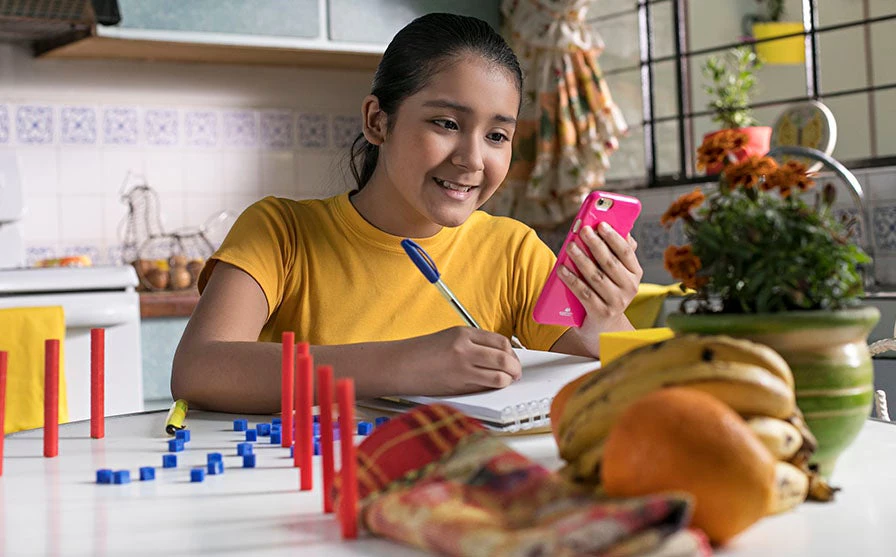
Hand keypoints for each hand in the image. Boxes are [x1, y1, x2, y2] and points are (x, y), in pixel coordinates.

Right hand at [398, 327, 521, 395]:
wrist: (399, 365)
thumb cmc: (420, 354)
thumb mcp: (448, 339)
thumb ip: (471, 345)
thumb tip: (496, 357)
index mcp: (463, 333)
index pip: (500, 341)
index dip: (511, 352)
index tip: (513, 358)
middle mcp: (465, 347)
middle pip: (504, 356)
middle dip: (515, 366)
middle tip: (516, 372)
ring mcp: (463, 365)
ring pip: (500, 373)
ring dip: (508, 378)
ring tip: (508, 381)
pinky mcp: (459, 383)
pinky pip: (488, 384)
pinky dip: (496, 386)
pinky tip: (494, 386)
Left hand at [557, 222, 642, 330]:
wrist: (604, 327)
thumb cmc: (608, 291)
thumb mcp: (617, 273)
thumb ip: (617, 252)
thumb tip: (618, 227)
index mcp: (635, 273)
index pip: (626, 252)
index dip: (613, 237)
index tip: (600, 224)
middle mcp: (629, 288)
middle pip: (609, 263)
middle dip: (595, 244)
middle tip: (582, 230)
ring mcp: (616, 302)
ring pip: (596, 277)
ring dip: (581, 259)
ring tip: (570, 246)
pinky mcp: (601, 313)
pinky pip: (584, 293)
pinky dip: (572, 279)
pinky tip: (562, 269)